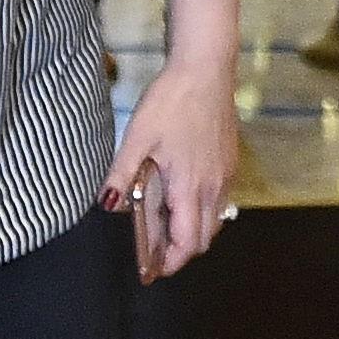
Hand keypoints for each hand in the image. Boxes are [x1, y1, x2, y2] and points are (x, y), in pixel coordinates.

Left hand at [101, 55, 239, 280]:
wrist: (206, 69)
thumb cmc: (171, 101)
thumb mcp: (137, 136)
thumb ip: (123, 175)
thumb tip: (108, 206)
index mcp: (190, 187)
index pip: (186, 242)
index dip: (169, 261)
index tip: (152, 268)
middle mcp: (214, 187)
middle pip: (203, 238)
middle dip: (179, 251)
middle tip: (153, 250)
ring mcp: (226, 176)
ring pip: (214, 221)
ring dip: (192, 231)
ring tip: (164, 224)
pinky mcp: (230, 163)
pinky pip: (220, 201)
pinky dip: (202, 211)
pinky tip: (182, 195)